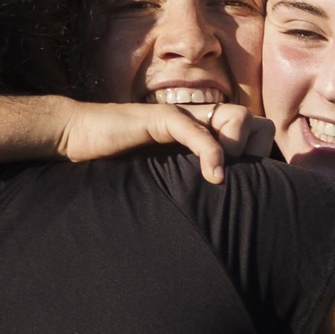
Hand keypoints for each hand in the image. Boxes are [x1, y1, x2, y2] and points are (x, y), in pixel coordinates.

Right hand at [55, 102, 274, 183]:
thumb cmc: (115, 161)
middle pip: (250, 122)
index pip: (248, 131)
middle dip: (256, 150)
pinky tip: (214, 177)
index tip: (252, 186)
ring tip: (229, 181)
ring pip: (232, 120)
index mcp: (199, 131)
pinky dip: (210, 153)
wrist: (77, 137)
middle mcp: (195, 118)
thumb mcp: (160, 175)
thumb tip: (215, 218)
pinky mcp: (159, 118)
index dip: (257, 154)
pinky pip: (194, 130)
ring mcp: (179, 115)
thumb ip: (186, 181)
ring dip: (238, 151)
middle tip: (245, 183)